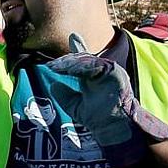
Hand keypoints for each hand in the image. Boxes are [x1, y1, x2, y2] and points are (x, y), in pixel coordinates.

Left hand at [47, 33, 167, 167]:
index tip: (72, 37)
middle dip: (66, 61)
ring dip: (71, 63)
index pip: (84, 61)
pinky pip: (95, 65)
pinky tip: (69, 68)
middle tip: (52, 66)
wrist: (114, 129)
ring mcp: (110, 71)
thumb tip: (53, 86)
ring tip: (57, 67)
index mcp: (96, 78)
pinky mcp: (114, 72)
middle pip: (83, 60)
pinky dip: (81, 66)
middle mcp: (104, 72)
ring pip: (88, 61)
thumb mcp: (77, 107)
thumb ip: (66, 97)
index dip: (77, 48)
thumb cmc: (100, 120)